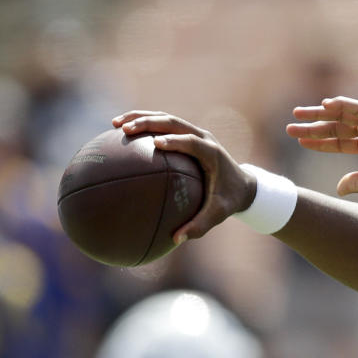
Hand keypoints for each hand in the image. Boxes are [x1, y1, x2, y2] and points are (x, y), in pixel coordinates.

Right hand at [112, 111, 256, 242]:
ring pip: (166, 119)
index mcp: (211, 153)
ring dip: (141, 118)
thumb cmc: (228, 200)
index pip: (192, 142)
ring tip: (115, 124)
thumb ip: (200, 225)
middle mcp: (203, 138)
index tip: (156, 143)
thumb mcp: (219, 213)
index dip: (176, 140)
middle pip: (174, 122)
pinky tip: (120, 132)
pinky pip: (163, 126)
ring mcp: (195, 133)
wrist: (242, 184)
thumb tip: (176, 240)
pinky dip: (143, 125)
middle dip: (149, 122)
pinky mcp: (187, 135)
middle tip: (125, 129)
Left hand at [287, 97, 357, 198]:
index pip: (339, 140)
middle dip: (313, 124)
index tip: (299, 140)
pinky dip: (343, 104)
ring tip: (298, 114)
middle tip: (290, 125)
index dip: (319, 141)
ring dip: (320, 113)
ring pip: (343, 114)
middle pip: (337, 125)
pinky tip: (324, 105)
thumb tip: (338, 187)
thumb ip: (357, 182)